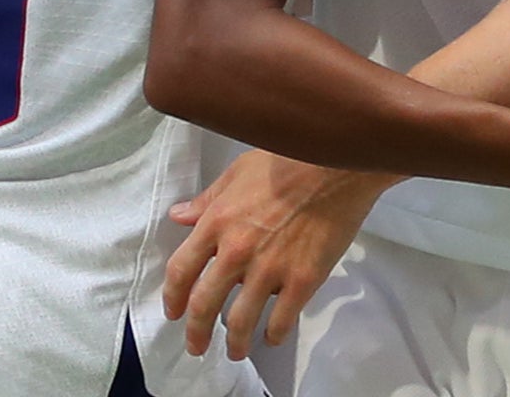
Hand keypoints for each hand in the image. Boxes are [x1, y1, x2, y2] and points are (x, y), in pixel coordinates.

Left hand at [163, 153, 385, 359]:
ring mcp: (270, 268)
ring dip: (236, 342)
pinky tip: (273, 337)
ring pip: (241, 321)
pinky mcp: (302, 279)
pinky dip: (274, 334)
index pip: (181, 271)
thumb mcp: (237, 172)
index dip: (172, 298)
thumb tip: (178, 217)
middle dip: (197, 332)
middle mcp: (236, 251)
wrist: (336, 164)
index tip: (174, 312)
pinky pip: (282, 320)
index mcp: (216, 222)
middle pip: (204, 305)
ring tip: (237, 350)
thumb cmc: (287, 159)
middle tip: (197, 346)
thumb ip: (207, 200)